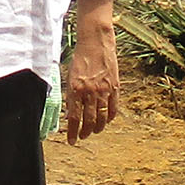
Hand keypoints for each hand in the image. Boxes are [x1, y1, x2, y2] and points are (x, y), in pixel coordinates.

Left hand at [65, 0, 119, 144]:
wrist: (95, 43)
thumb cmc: (79, 59)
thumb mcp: (69, 76)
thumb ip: (70, 94)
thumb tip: (70, 112)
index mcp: (75, 90)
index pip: (73, 118)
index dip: (72, 132)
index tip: (71, 141)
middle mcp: (89, 92)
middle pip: (88, 120)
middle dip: (84, 132)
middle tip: (81, 137)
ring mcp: (104, 91)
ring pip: (102, 117)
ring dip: (97, 128)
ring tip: (93, 132)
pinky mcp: (114, 87)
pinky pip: (114, 108)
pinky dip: (110, 117)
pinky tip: (107, 121)